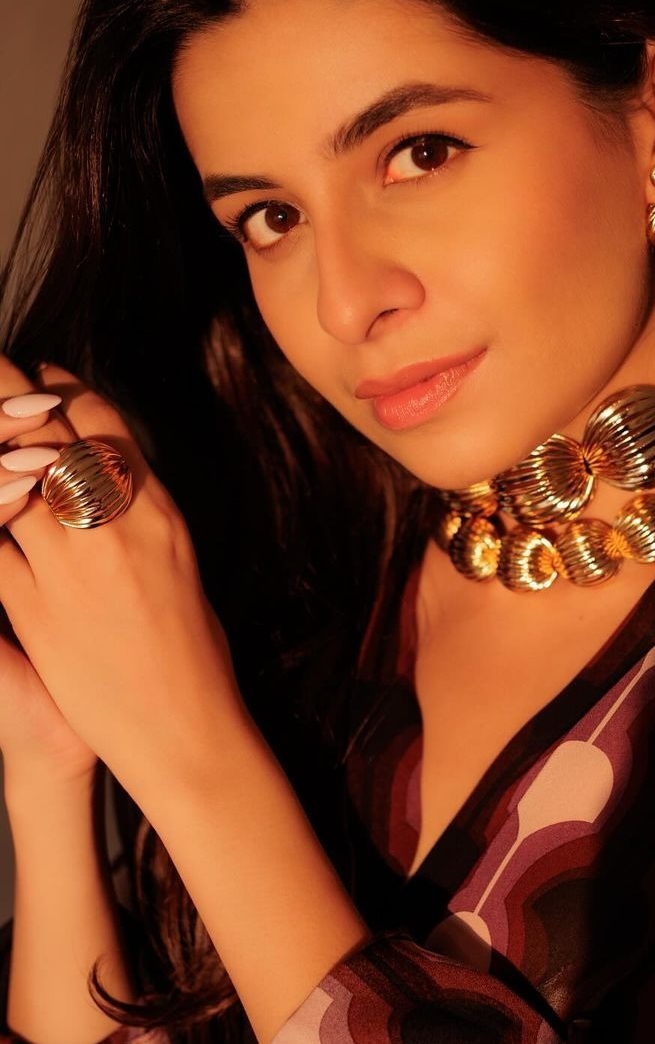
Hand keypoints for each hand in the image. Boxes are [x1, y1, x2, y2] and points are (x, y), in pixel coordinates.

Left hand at [0, 356, 251, 799]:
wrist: (182, 725)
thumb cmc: (194, 650)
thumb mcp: (181, 562)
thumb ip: (143, 514)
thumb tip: (116, 477)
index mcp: (159, 510)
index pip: (104, 423)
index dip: (64, 389)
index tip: (42, 373)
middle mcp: (114, 525)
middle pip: (50, 434)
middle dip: (12, 393)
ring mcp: (70, 563)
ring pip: (12, 478)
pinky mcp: (32, 606)